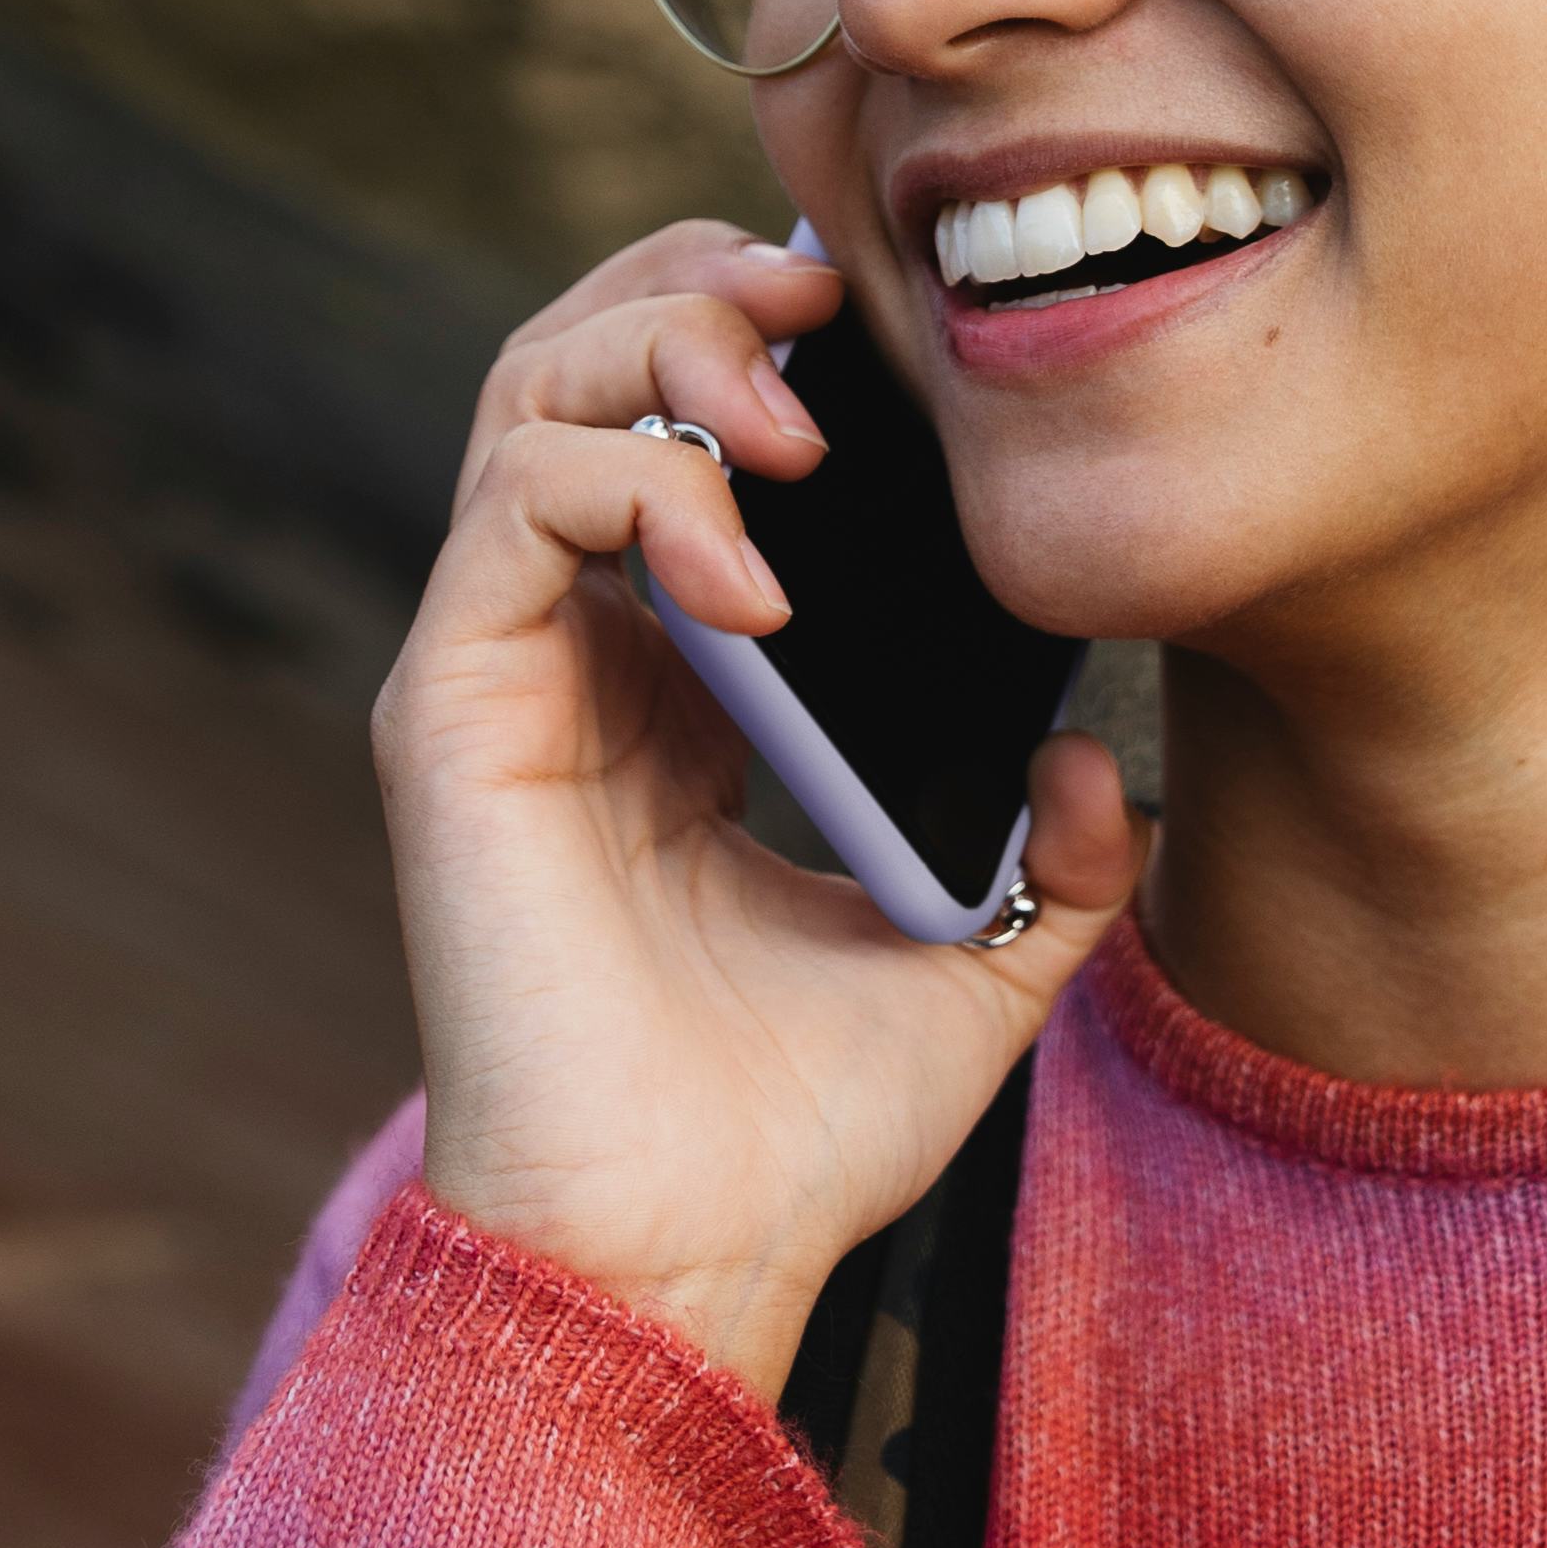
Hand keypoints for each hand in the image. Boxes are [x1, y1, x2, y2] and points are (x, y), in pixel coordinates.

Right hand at [371, 216, 1144, 1400]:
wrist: (690, 1259)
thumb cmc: (802, 1134)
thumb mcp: (979, 965)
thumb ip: (1055, 860)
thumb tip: (1097, 765)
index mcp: (678, 679)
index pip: (685, 418)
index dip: (773, 330)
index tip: (896, 332)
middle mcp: (572, 649)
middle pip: (586, 354)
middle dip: (707, 287)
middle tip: (828, 310)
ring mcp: (499, 668)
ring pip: (529, 391)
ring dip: (670, 351)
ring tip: (796, 425)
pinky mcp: (450, 711)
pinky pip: (511, 505)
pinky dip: (637, 488)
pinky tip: (753, 582)